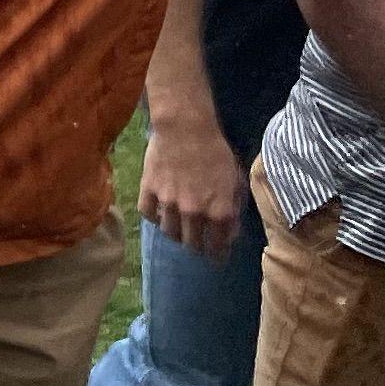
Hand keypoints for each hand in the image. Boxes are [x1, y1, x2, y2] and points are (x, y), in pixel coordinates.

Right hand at [139, 107, 246, 256]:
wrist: (186, 128)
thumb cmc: (217, 151)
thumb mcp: (236, 180)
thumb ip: (233, 208)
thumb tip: (229, 230)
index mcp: (219, 212)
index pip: (218, 247)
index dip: (218, 254)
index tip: (217, 257)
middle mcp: (193, 213)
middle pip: (191, 244)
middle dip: (197, 247)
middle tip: (198, 244)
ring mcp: (168, 204)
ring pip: (169, 233)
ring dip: (176, 233)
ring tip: (178, 228)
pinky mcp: (149, 191)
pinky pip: (148, 214)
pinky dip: (154, 217)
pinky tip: (159, 212)